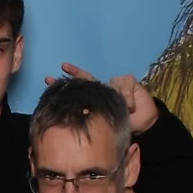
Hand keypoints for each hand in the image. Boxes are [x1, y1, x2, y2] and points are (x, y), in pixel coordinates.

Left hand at [42, 62, 158, 132]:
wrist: (144, 125)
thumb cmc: (123, 126)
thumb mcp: (104, 125)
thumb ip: (90, 120)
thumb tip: (68, 122)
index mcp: (95, 99)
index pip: (77, 90)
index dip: (64, 85)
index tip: (48, 80)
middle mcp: (103, 88)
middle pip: (87, 77)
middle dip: (74, 72)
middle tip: (62, 67)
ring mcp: (115, 84)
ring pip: (112, 81)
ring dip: (119, 92)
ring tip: (126, 105)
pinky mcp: (129, 82)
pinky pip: (125, 85)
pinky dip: (128, 96)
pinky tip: (131, 106)